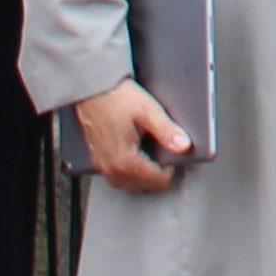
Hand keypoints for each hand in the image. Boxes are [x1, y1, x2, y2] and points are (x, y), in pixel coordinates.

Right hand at [75, 78, 192, 190]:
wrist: (91, 90)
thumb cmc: (117, 97)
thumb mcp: (148, 111)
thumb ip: (166, 131)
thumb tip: (184, 146)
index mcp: (125, 159)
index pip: (157, 181)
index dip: (171, 169)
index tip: (173, 154)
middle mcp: (111, 167)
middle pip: (143, 186)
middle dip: (157, 174)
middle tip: (165, 155)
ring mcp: (102, 165)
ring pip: (127, 184)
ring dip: (142, 177)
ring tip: (152, 159)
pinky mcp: (96, 159)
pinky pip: (115, 177)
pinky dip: (128, 173)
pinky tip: (134, 158)